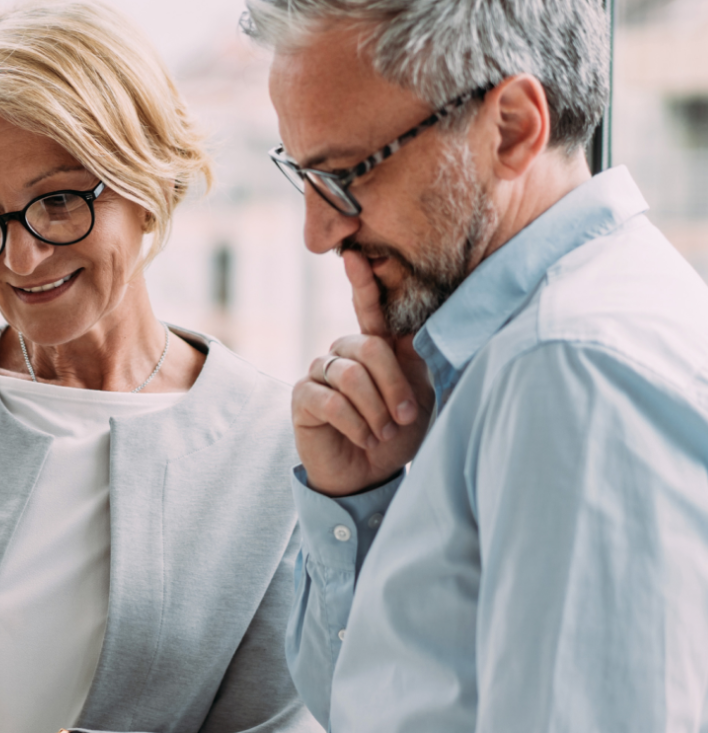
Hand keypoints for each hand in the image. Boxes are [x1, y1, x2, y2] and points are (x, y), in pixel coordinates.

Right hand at [292, 250, 434, 496]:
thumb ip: (420, 364)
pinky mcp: (303, 397)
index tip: (355, 256)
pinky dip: (355, 424)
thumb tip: (429, 335)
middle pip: (368, 347)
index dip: (362, 283)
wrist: (369, 476)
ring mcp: (320, 373)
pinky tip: (363, 439)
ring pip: (350, 375)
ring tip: (383, 433)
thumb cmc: (396, 436)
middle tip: (403, 419)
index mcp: (374, 347)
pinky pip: (331, 401)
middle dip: (393, 386)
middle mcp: (344, 353)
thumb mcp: (420, 397)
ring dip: (375, 410)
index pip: (369, 308)